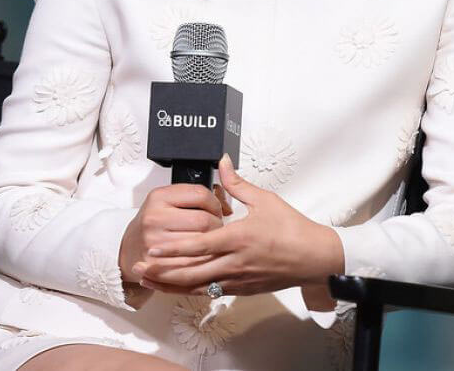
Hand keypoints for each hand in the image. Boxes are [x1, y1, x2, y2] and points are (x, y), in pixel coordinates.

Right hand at [119, 183, 231, 285]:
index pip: (200, 195)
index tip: (216, 208)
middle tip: (214, 227)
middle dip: (217, 224)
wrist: (130, 249)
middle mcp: (155, 219)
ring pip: (202, 243)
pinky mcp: (159, 266)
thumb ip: (193, 196)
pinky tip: (201, 255)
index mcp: (159, 198)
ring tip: (207, 240)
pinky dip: (203, 260)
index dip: (215, 203)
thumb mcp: (167, 200)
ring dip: (212, 243)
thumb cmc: (153, 224)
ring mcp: (156, 244)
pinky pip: (194, 263)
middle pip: (204, 220)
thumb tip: (224, 202)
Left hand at [130, 155, 344, 296]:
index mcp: (237, 238)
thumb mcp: (265, 200)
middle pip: (191, 272)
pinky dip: (192, 290)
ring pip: (198, 286)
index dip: (173, 249)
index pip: (198, 246)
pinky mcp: (242, 288)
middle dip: (162, 272)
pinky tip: (179, 287)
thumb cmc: (292, 228)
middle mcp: (234, 262)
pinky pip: (211, 291)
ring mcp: (237, 279)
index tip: (152, 248)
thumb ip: (238, 184)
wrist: (313, 258)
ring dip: (172, 285)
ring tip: (151, 281)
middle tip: (140, 268)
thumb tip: (222, 162)